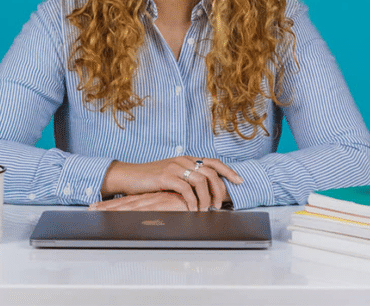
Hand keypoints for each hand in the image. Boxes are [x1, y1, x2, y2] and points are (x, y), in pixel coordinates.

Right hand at [100, 157, 242, 210]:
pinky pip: (186, 189)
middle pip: (211, 172)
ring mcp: (175, 167)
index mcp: (188, 159)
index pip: (214, 162)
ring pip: (201, 181)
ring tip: (206, 210)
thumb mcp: (172, 175)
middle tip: (219, 205)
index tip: (239, 181)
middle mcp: (184, 161)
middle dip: (219, 190)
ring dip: (206, 198)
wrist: (130, 176)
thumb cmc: (151, 179)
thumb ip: (188, 178)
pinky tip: (193, 210)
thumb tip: (206, 192)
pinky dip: (192, 201)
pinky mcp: (166, 177)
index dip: (228, 172)